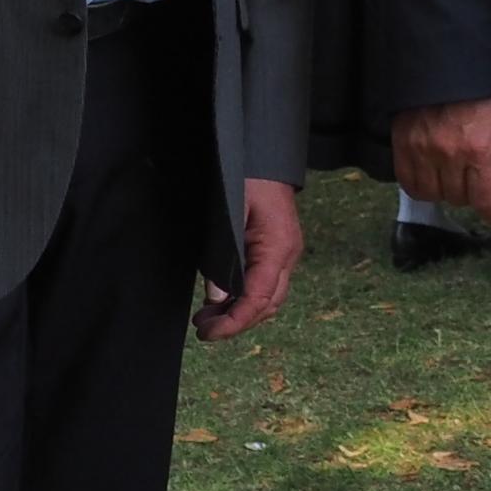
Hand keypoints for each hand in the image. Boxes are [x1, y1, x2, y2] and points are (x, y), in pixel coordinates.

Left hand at [197, 176, 305, 340]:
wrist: (265, 157)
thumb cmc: (245, 178)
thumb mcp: (228, 214)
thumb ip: (223, 256)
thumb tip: (216, 297)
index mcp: (278, 247)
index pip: (259, 298)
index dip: (235, 321)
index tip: (210, 333)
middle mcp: (287, 256)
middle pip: (267, 305)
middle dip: (236, 323)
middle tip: (203, 329)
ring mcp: (286, 254)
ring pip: (268, 299)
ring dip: (240, 314)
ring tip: (207, 319)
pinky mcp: (278, 252)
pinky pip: (266, 285)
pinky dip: (245, 299)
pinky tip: (223, 301)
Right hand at [393, 97, 490, 221]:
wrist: (447, 61)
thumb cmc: (484, 90)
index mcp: (480, 148)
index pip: (484, 200)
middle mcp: (449, 154)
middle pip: (459, 199)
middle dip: (472, 195)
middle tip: (477, 182)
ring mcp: (422, 150)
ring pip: (434, 195)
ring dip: (446, 191)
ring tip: (454, 177)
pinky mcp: (402, 144)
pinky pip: (408, 183)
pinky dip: (421, 187)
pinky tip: (432, 177)